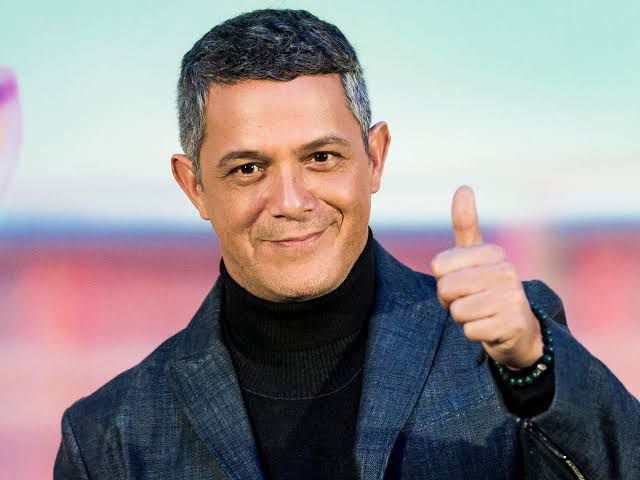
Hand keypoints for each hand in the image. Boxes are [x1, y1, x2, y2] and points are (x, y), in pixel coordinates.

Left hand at [430, 185, 542, 369]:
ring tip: (481, 314)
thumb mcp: (475, 257)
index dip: (443, 280)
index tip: (462, 283)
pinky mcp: (513, 324)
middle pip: (446, 288)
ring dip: (462, 318)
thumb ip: (465, 225)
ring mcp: (513, 298)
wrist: (518, 330)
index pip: (439, 267)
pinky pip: (470, 330)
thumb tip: (464, 187)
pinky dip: (474, 333)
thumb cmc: (487, 289)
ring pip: (457, 311)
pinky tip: (490, 328)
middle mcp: (507, 271)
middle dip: (450, 301)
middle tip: (470, 302)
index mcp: (493, 253)